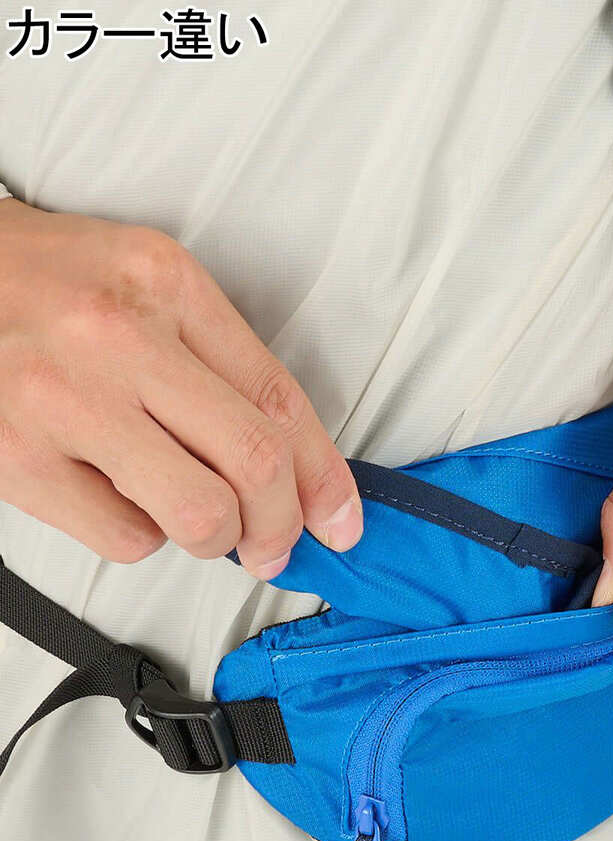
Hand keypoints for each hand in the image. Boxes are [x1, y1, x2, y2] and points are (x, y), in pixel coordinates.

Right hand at [0, 198, 361, 578]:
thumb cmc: (47, 287)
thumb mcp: (148, 289)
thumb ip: (222, 366)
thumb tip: (296, 472)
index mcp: (167, 285)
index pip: (280, 400)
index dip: (326, 477)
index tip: (341, 520)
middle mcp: (117, 336)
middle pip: (255, 461)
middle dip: (282, 524)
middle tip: (273, 544)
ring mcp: (61, 399)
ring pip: (199, 513)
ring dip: (215, 537)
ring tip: (195, 517)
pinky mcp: (16, 458)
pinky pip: (126, 539)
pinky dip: (142, 536)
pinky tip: (120, 497)